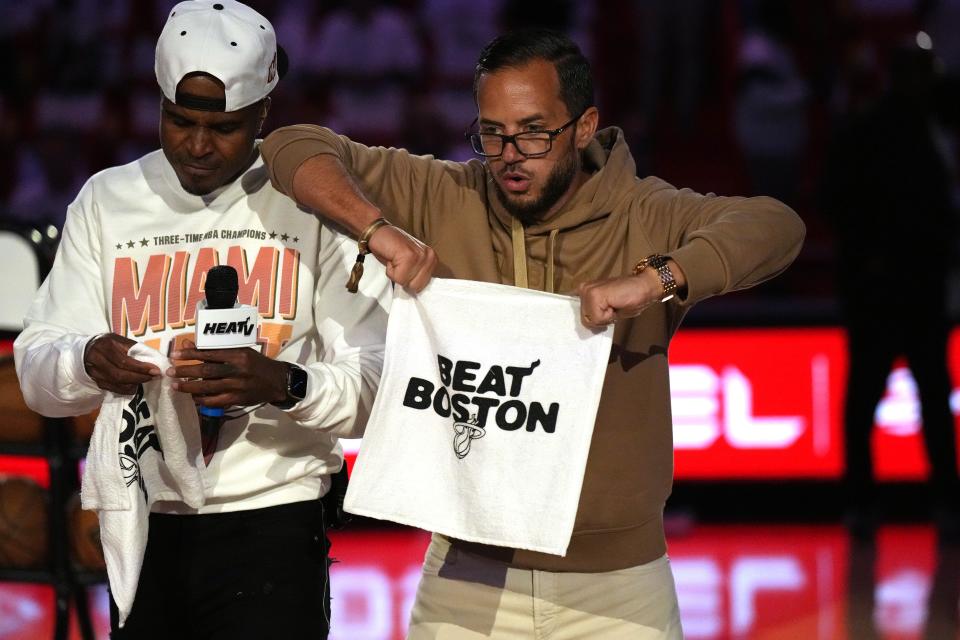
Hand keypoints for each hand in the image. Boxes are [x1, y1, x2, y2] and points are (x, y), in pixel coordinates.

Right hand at [83, 333, 160, 394]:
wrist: (86, 349)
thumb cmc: (108, 343)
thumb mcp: (119, 339)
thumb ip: (133, 348)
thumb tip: (152, 358)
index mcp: (106, 345)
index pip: (124, 361)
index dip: (141, 368)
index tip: (156, 370)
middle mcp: (98, 359)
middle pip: (120, 374)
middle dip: (140, 377)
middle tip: (154, 377)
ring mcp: (95, 371)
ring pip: (116, 383)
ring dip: (134, 384)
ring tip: (147, 380)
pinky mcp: (95, 380)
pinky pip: (112, 388)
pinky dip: (125, 389)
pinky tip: (135, 386)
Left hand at [167, 340, 288, 407]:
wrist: (277, 381)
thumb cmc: (256, 364)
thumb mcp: (240, 352)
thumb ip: (216, 350)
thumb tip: (190, 344)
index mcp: (238, 355)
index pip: (209, 353)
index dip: (190, 354)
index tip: (175, 354)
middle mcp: (237, 370)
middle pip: (206, 370)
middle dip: (185, 371)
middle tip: (170, 372)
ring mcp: (237, 386)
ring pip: (208, 387)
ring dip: (189, 387)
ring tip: (175, 386)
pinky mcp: (237, 399)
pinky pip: (215, 401)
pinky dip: (202, 400)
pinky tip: (193, 397)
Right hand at [367, 224, 436, 292]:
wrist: (378, 232)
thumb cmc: (391, 248)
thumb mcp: (410, 263)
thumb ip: (418, 273)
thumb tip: (417, 290)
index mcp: (432, 259)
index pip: (424, 285)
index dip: (410, 281)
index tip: (404, 270)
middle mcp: (429, 257)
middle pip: (417, 286)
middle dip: (403, 278)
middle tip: (398, 263)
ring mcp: (420, 256)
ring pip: (407, 282)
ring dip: (396, 274)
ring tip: (395, 259)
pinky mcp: (409, 256)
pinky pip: (399, 278)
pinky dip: (390, 271)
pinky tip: (391, 257)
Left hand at [578, 270, 662, 327]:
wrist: (644, 287)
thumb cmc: (630, 298)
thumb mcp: (608, 310)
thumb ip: (596, 313)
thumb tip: (589, 324)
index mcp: (586, 292)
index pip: (582, 316)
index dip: (597, 320)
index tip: (608, 312)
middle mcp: (583, 289)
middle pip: (585, 320)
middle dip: (601, 319)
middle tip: (614, 307)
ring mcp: (587, 290)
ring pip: (590, 320)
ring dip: (605, 317)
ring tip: (615, 305)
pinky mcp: (594, 294)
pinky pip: (597, 318)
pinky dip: (609, 316)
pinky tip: (616, 304)